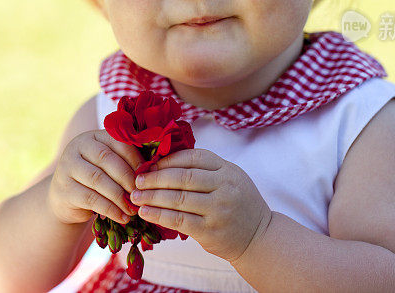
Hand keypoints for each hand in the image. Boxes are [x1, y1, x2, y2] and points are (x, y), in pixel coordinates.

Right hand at [48, 130, 143, 225]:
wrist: (67, 198)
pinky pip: (90, 198)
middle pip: (107, 159)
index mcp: (94, 136)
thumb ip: (127, 162)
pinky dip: (110, 209)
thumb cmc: (98, 179)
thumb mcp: (110, 166)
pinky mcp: (64, 189)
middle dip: (127, 178)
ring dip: (119, 196)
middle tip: (141, 194)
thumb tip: (154, 168)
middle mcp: (78, 146)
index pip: (118, 142)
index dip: (135, 159)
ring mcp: (67, 166)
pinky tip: (122, 217)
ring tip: (133, 209)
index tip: (148, 176)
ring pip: (98, 179)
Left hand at [130, 148, 271, 262]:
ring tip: (135, 196)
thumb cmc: (237, 204)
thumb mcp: (230, 178)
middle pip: (183, 177)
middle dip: (155, 178)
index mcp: (227, 170)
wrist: (259, 237)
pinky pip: (179, 220)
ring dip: (152, 197)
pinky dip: (159, 215)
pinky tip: (145, 212)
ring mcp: (218, 209)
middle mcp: (225, 187)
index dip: (168, 160)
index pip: (193, 158)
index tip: (149, 164)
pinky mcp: (211, 231)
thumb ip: (205, 169)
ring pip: (178, 199)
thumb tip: (165, 161)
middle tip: (136, 180)